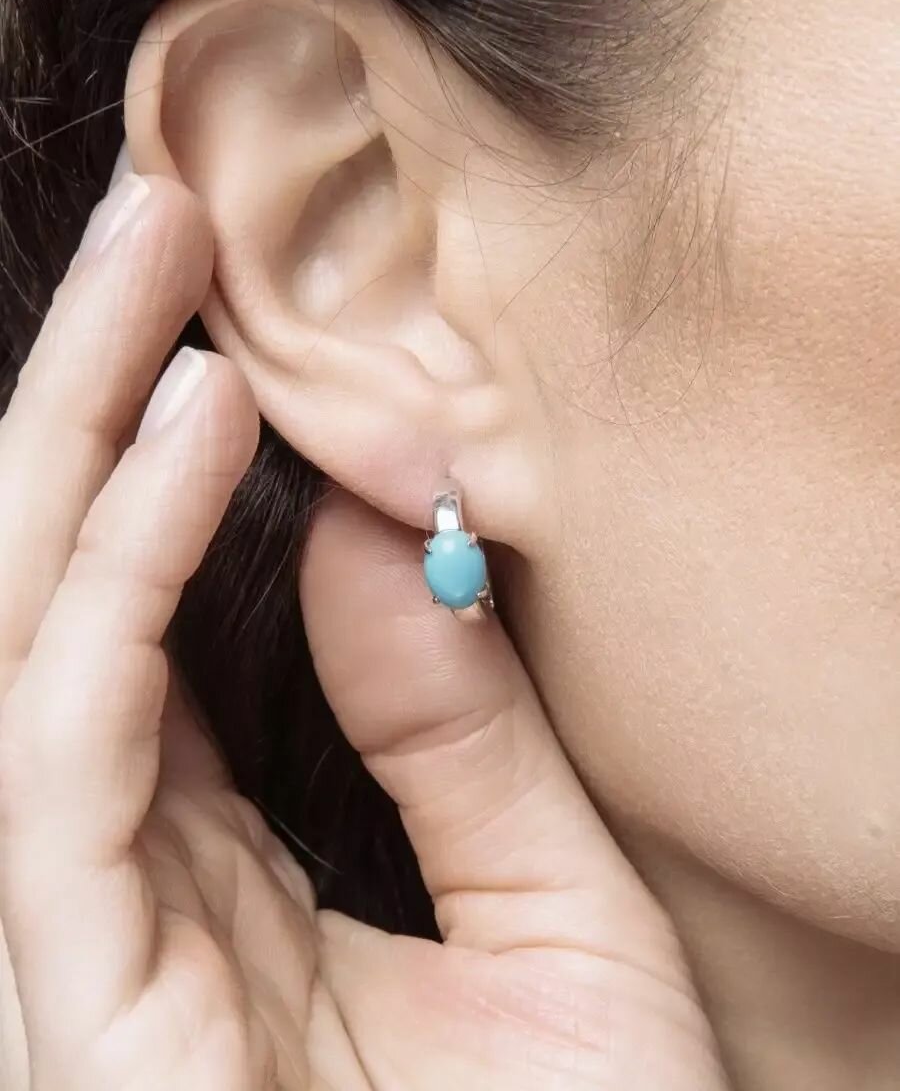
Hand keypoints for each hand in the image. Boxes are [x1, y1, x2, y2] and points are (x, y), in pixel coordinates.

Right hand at [0, 174, 729, 1088]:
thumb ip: (455, 732)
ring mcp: (74, 929)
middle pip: (63, 585)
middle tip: (157, 214)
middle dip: (92, 387)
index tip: (231, 312)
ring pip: (31, 626)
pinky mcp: (71, 986)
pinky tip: (182, 424)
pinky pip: (67, 733)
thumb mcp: (553, 917)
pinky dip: (117, 565)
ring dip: (79, 428)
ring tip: (156, 253)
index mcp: (211, 868)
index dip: (166, 456)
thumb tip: (380, 533)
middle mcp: (118, 878)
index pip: (143, 622)